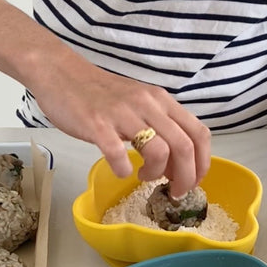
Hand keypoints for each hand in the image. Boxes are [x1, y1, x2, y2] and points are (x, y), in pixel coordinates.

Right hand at [30, 49, 210, 197]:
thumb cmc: (104, 95)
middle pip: (184, 147)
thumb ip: (161, 129)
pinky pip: (118, 155)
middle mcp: (148, 105)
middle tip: (176, 191)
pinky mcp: (97, 125)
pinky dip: (123, 170)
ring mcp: (123, 114)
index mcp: (162, 101)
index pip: (199, 133)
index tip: (194, 181)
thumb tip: (177, 166)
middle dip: (186, 177)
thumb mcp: (141, 106)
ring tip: (143, 176)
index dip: (203, 163)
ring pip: (158, 151)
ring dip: (155, 173)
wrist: (63, 74)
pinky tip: (120, 170)